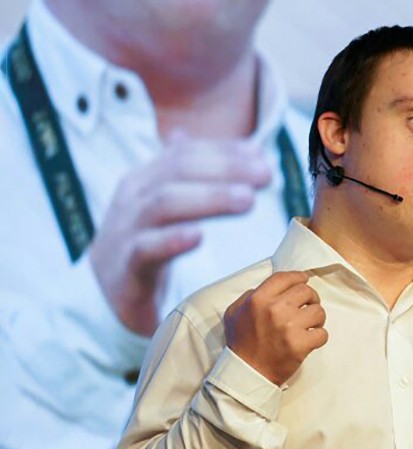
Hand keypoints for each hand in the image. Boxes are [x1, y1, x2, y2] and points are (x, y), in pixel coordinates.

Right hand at [89, 132, 271, 334]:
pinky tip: (199, 236)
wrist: (104, 294)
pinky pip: (144, 250)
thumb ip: (208, 176)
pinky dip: (171, 241)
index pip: (186, 153)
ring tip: (248, 200)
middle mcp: (134, 198)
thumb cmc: (149, 242)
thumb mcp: (176, 204)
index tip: (261, 156)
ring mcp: (126, 231)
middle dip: (226, 168)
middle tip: (266, 175)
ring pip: (164, 204)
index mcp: (147, 179)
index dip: (225, 151)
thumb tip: (255, 149)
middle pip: (179, 170)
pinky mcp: (125, 268)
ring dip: (210, 199)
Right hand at [223, 271, 327, 384]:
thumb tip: (271, 288)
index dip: (298, 277)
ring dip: (317, 318)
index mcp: (258, 299)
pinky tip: (310, 340)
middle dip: (311, 297)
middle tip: (308, 306)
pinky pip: (322, 333)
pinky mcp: (300, 345)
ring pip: (318, 311)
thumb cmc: (241, 343)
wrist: (246, 373)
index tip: (304, 279)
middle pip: (305, 291)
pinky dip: (319, 337)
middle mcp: (275, 309)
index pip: (285, 278)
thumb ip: (249, 296)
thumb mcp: (234, 313)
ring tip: (310, 325)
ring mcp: (289, 327)